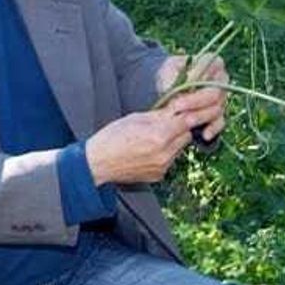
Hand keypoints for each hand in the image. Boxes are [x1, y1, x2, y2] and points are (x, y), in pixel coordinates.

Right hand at [85, 106, 215, 184]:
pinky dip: (164, 154)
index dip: (185, 115)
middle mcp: (164, 153)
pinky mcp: (159, 176)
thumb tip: (176, 109)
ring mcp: (162, 167)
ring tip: (152, 139)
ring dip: (172, 142)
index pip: (187, 122)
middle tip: (165, 124)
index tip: (183, 112)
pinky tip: (147, 151)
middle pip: (187, 136)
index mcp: (160, 136)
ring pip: (179, 149)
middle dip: (180, 129)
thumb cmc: (112, 137)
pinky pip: (170, 161)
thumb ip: (160, 115)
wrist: (97, 163)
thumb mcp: (136, 118)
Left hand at [157, 54, 229, 142]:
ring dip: (200, 116)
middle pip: (214, 93)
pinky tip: (205, 135)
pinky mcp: (219, 113)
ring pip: (217, 108)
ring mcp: (222, 97)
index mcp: (213, 62)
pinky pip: (221, 122)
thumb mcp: (167, 70)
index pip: (210, 71)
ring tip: (184, 121)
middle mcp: (222, 79)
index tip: (178, 89)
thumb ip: (174, 77)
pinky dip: (213, 129)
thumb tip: (179, 91)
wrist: (168, 86)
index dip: (194, 81)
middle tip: (176, 109)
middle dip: (195, 102)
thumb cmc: (169, 74)